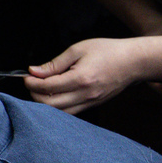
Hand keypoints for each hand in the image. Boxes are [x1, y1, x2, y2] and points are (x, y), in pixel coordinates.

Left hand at [24, 37, 141, 112]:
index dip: (31, 83)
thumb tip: (34, 71)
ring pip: (59, 112)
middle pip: (49, 104)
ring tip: (41, 89)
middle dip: (34, 94)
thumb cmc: (108, 51)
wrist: (134, 61)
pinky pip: (70, 113)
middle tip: (32, 83)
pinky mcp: (93, 105)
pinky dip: (57, 107)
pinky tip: (54, 96)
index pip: (47, 87)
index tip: (27, 76)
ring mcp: (90, 102)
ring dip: (44, 103)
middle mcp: (85, 94)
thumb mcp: (78, 50)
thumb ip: (54, 63)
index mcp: (81, 78)